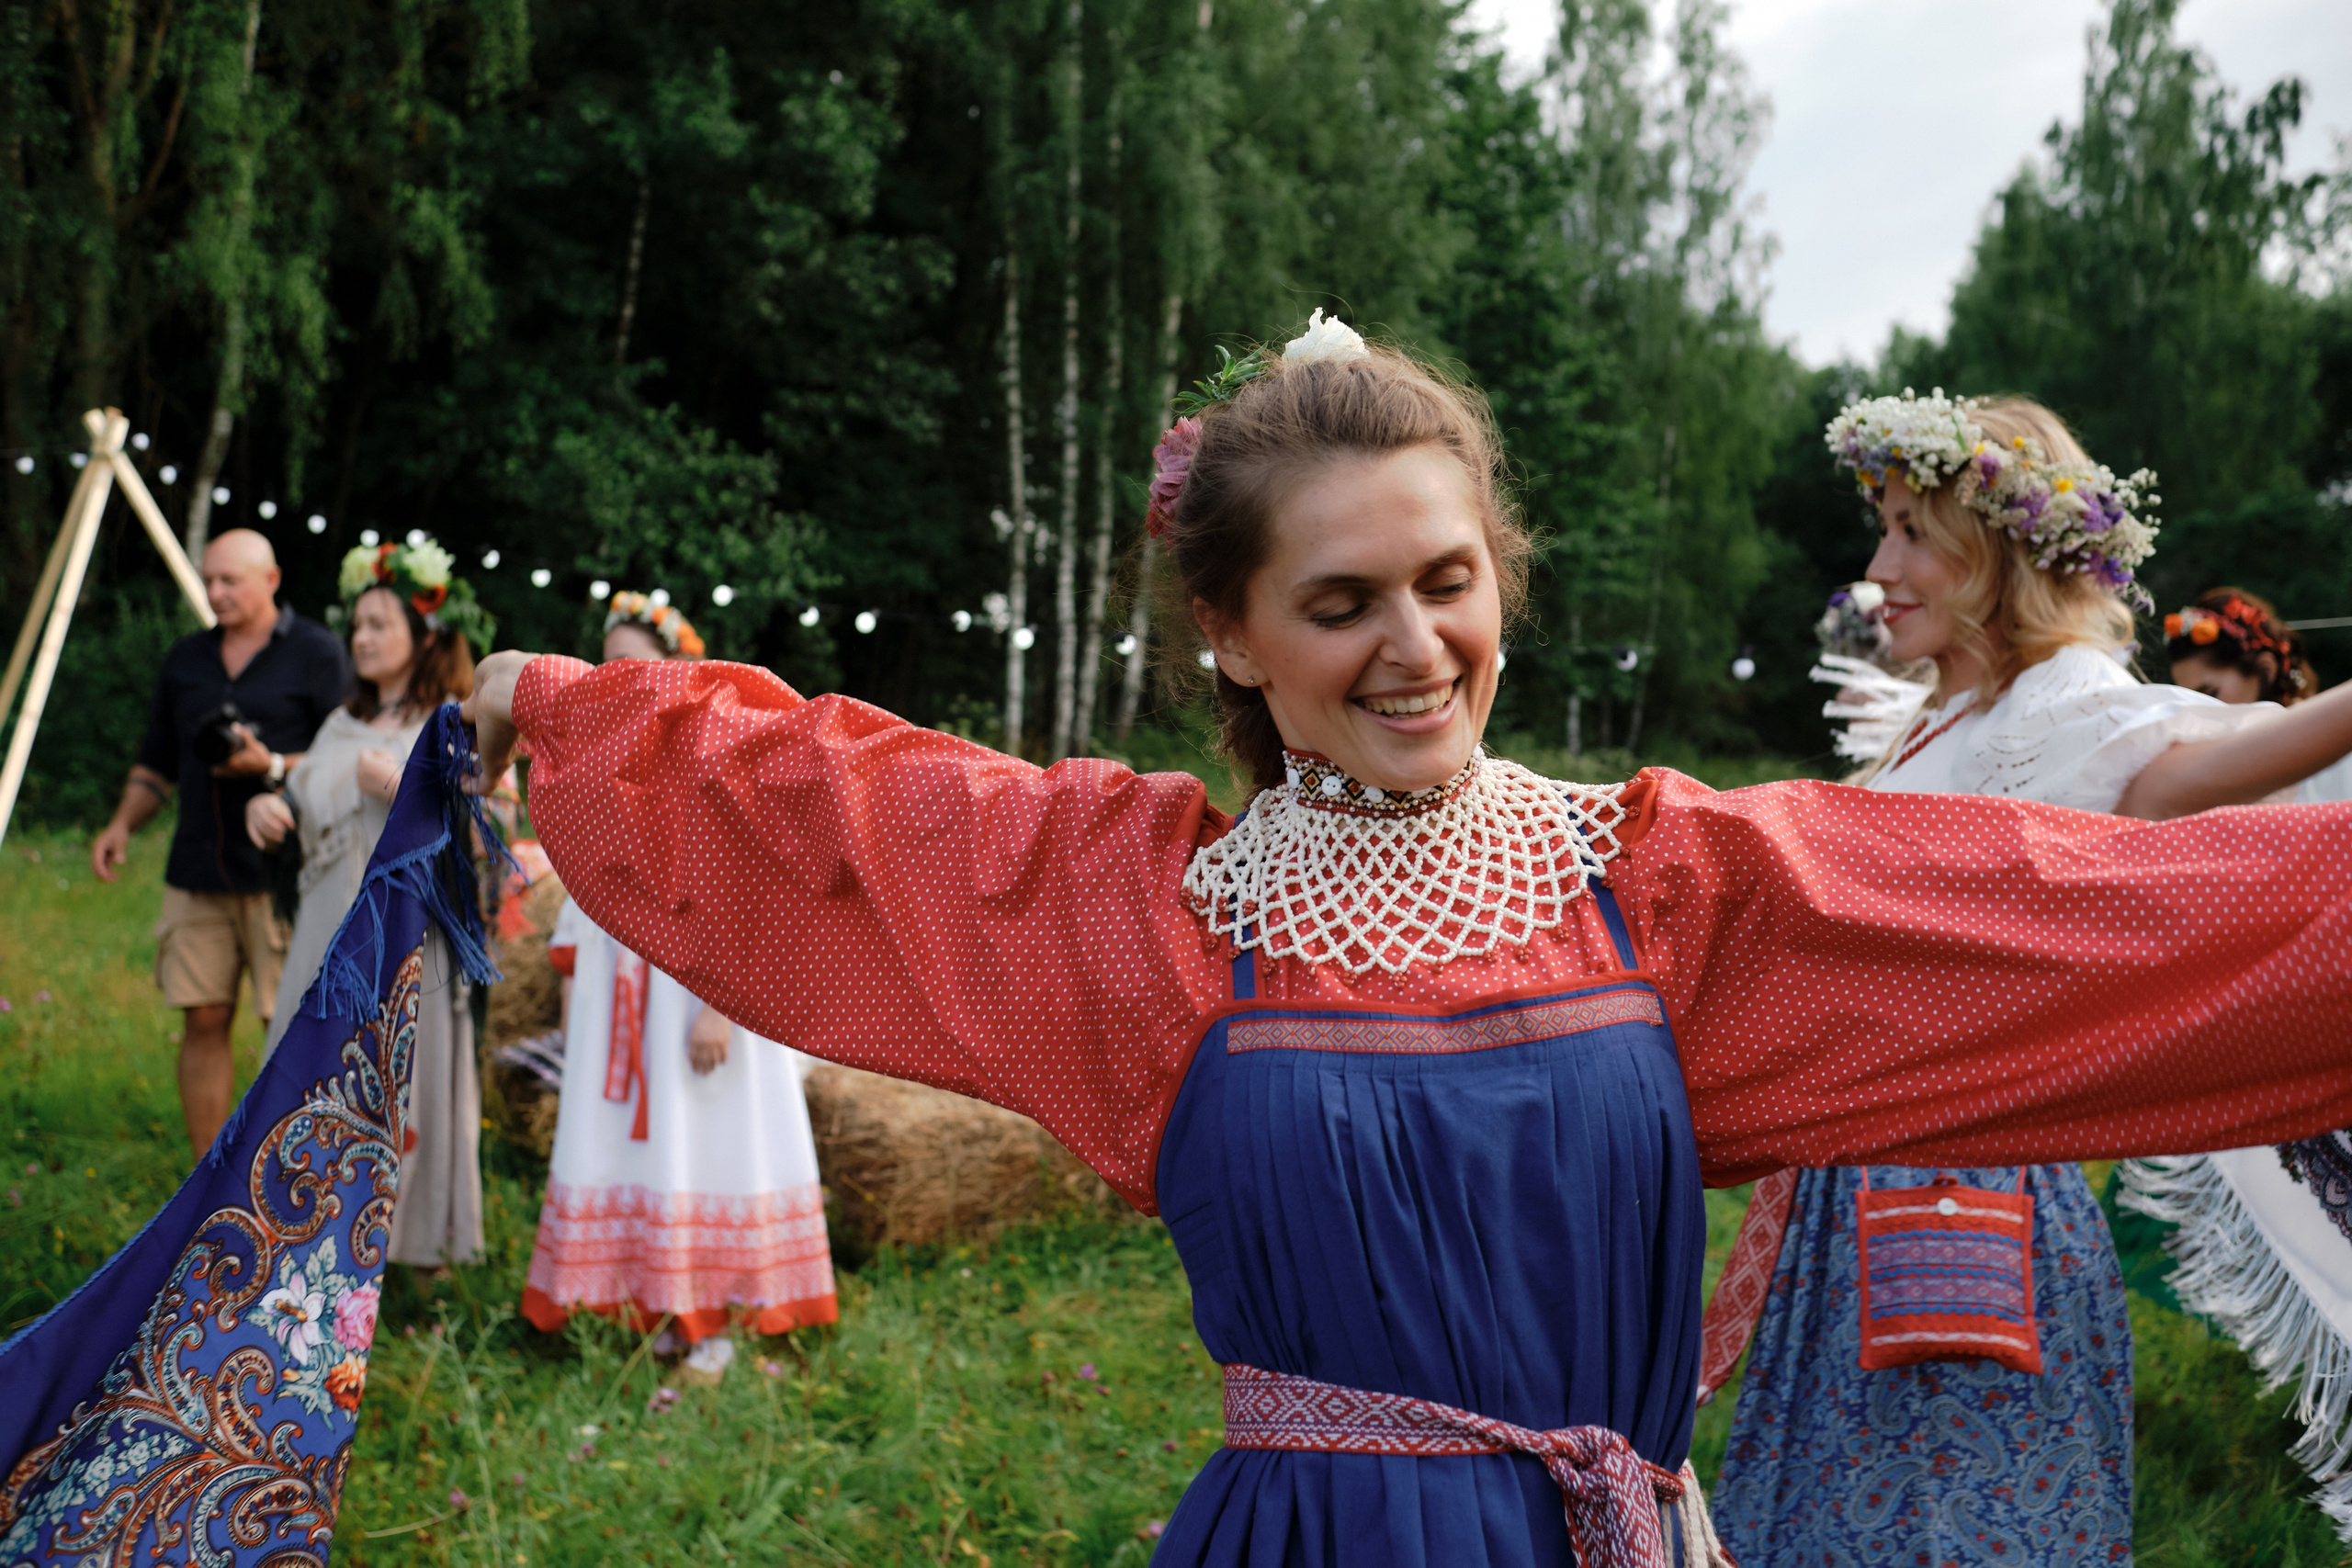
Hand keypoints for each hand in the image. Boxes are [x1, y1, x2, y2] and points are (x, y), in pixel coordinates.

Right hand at [91, 820, 129, 881]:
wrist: (120, 828)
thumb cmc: (120, 833)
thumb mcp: (121, 841)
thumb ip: (120, 851)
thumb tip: (120, 863)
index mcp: (97, 847)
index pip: (96, 861)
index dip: (101, 870)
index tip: (107, 878)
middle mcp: (96, 852)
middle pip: (95, 866)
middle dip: (102, 875)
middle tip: (113, 880)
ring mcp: (99, 854)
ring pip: (99, 868)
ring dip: (105, 875)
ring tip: (116, 879)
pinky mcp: (104, 856)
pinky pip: (103, 867)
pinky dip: (108, 872)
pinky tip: (116, 876)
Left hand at [213, 724, 271, 777]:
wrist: (270, 766)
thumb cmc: (261, 756)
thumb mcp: (252, 743)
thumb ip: (243, 734)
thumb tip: (235, 725)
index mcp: (232, 763)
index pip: (216, 768)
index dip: (211, 763)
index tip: (207, 757)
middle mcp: (233, 770)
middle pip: (217, 772)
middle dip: (214, 767)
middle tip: (210, 759)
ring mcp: (237, 774)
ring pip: (223, 774)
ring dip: (219, 770)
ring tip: (216, 763)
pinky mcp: (242, 775)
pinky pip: (230, 775)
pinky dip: (226, 771)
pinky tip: (227, 766)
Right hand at [246, 792, 294, 848]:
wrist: (258, 802)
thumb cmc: (275, 808)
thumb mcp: (282, 807)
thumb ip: (286, 816)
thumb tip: (292, 828)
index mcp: (269, 802)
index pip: (276, 811)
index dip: (285, 820)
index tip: (293, 828)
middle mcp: (258, 808)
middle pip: (266, 821)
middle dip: (275, 831)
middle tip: (283, 838)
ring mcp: (252, 816)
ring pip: (260, 828)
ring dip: (269, 837)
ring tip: (278, 845)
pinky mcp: (249, 824)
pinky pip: (252, 833)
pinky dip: (257, 840)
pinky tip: (263, 847)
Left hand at [356, 749, 402, 802]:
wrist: (395, 789)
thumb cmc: (393, 771)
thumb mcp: (388, 755)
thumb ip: (377, 751)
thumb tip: (373, 753)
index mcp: (364, 760)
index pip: (363, 752)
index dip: (371, 754)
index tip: (378, 758)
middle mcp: (359, 770)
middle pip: (361, 762)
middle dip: (368, 763)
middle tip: (379, 766)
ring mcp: (359, 780)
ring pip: (360, 772)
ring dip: (367, 772)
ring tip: (379, 775)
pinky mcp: (361, 788)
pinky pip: (362, 781)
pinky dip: (367, 781)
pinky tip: (377, 781)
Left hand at [461, 650, 533, 792]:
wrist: (506, 687)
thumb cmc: (502, 728)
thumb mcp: (495, 763)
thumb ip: (484, 784)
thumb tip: (464, 788)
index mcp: (508, 749)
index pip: (490, 766)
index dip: (474, 775)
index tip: (458, 778)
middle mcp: (497, 734)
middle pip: (476, 751)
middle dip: (463, 756)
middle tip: (451, 759)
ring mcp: (486, 718)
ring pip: (466, 734)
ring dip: (456, 738)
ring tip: (447, 740)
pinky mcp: (474, 702)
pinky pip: (458, 717)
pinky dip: (450, 723)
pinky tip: (444, 725)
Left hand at [687, 1005, 730, 1074]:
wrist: (717, 1008)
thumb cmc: (705, 1016)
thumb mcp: (695, 1027)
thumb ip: (695, 1039)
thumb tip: (696, 1051)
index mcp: (695, 1039)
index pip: (693, 1056)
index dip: (694, 1064)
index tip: (695, 1069)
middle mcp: (704, 1043)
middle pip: (702, 1060)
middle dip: (702, 1069)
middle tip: (702, 1074)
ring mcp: (714, 1043)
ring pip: (712, 1060)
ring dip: (711, 1067)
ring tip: (710, 1072)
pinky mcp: (724, 1041)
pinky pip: (723, 1055)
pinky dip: (723, 1060)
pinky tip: (721, 1063)